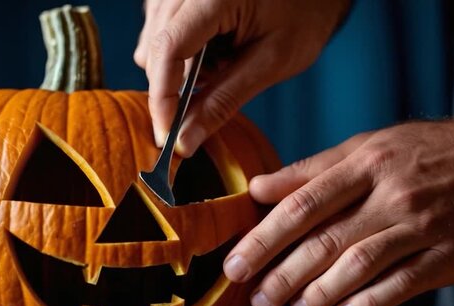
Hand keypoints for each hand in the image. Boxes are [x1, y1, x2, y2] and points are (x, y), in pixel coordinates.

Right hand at [135, 0, 350, 156]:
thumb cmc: (302, 16)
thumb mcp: (271, 62)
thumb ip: (224, 102)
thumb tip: (185, 141)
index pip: (169, 48)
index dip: (163, 97)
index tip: (167, 136)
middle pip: (155, 51)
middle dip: (177, 86)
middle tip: (221, 85)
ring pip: (152, 47)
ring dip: (181, 69)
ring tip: (224, 59)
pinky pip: (157, 36)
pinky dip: (180, 54)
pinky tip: (212, 48)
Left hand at [223, 103, 453, 305]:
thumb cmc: (428, 151)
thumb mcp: (369, 146)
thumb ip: (312, 169)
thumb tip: (260, 187)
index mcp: (366, 164)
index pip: (303, 203)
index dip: (265, 237)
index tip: (238, 262)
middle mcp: (391, 194)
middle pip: (325, 239)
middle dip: (283, 273)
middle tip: (257, 297)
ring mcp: (423, 226)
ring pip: (361, 264)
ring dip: (321, 292)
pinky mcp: (450, 255)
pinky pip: (405, 283)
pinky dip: (371, 303)